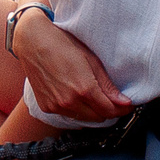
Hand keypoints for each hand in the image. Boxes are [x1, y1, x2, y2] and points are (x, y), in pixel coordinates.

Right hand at [10, 7, 134, 125]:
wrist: (33, 41)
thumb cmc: (62, 44)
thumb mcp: (91, 60)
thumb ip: (107, 85)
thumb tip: (123, 102)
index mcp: (84, 89)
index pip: (110, 110)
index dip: (122, 109)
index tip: (127, 105)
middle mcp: (69, 102)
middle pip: (99, 117)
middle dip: (108, 110)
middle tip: (110, 98)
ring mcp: (56, 106)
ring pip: (84, 118)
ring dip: (91, 110)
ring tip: (91, 93)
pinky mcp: (46, 107)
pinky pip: (68, 115)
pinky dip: (75, 109)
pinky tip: (74, 94)